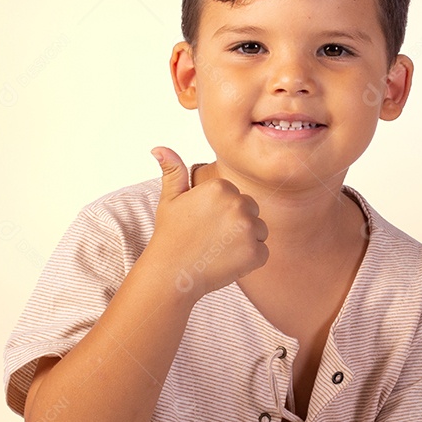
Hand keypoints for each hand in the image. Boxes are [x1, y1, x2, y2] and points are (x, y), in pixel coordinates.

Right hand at [146, 147, 268, 297]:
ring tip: (219, 251)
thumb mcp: (169, 199)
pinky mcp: (255, 252)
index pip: (238, 197)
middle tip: (212, 239)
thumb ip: (173, 171)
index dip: (223, 214)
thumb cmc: (170, 235)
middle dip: (237, 226)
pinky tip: (227, 263)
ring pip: (260, 231)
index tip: (205, 225)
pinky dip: (249, 261)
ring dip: (246, 242)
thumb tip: (159, 148)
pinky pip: (262, 253)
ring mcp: (248, 228)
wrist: (171, 273)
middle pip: (252, 212)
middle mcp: (238, 203)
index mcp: (220, 186)